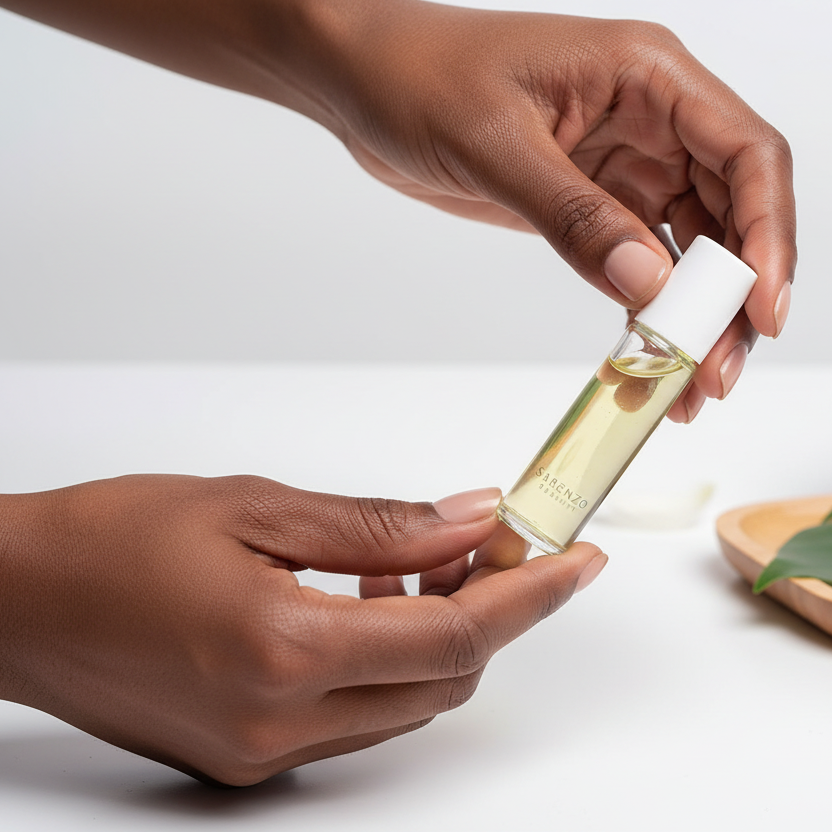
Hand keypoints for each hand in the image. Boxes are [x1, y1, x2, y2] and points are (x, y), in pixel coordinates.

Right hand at [0, 474, 604, 785]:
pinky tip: (365, 602)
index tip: (576, 560)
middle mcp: (278, 722)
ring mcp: (262, 751)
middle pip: (442, 680)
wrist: (20, 599)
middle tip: (490, 543)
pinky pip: (356, 715)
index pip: (453, 637)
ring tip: (418, 565)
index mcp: (281, 649)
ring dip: (434, 635)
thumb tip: (466, 519)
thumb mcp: (255, 506)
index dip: (529, 595)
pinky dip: (385, 661)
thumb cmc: (113, 540)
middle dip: (487, 611)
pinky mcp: (245, 756)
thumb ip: (377, 526)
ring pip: (404, 703)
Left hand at [300, 2, 794, 419]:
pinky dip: (647, 311)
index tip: (760, 310)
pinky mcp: (589, 203)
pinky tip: (647, 357)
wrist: (368, 85)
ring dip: (693, 316)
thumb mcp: (498, 146)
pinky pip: (637, 261)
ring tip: (688, 387)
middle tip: (715, 374)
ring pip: (687, 247)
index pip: (745, 155)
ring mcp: (620, 165)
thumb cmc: (422, 79)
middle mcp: (648, 120)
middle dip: (731, 297)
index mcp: (647, 77)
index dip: (767, 236)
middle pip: (727, 213)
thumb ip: (576, 216)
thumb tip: (648, 285)